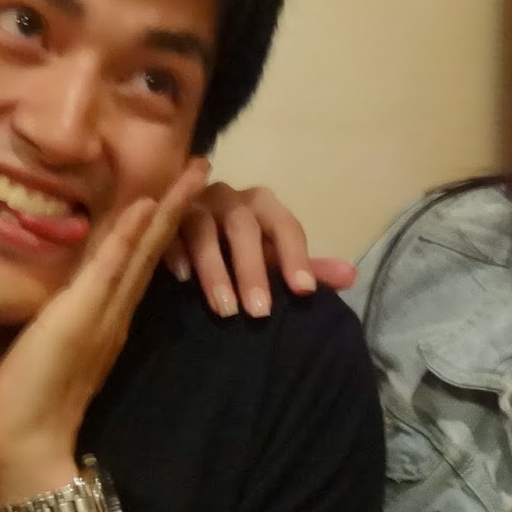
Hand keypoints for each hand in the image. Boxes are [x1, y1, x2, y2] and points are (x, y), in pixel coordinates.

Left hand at [0, 158, 210, 489]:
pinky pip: (111, 271)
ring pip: (143, 252)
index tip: (173, 184)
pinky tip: (145, 207)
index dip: (156, 220)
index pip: (135, 259)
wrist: (22, 452)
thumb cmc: (22, 406)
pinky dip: (130, 238)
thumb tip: (58, 300)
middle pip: (152, 248)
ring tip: (193, 174)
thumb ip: (60, 323)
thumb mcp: (45, 350)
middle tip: (202, 165)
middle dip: (177, 205)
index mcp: (103, 317)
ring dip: (168, 209)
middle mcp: (113, 312)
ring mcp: (102, 315)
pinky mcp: (82, 321)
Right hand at [164, 181, 355, 317]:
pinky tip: (181, 280)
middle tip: (260, 313)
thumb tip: (350, 277)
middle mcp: (229, 198)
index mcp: (262, 206)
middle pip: (244, 227)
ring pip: (204, 229)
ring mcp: (192, 204)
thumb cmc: (239, 249)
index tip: (304, 293)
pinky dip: (174, 253)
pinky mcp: (162, 216)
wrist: (188, 232)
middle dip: (253, 271)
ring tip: (225, 309)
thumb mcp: (273, 257)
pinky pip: (167, 230)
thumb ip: (306, 267)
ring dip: (215, 269)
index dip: (297, 257)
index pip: (285, 226)